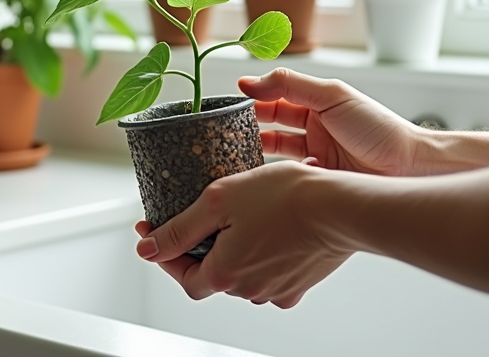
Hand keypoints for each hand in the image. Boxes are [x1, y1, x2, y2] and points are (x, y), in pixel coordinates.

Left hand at [134, 160, 351, 306]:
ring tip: (240, 213)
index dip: (164, 252)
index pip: (181, 274)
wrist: (341, 207)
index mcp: (224, 274)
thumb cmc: (286, 197)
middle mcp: (249, 291)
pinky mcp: (299, 283)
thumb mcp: (219, 200)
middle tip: (202, 215)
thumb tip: (147, 249)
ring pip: (241, 272)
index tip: (153, 227)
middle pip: (211, 273)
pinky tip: (269, 226)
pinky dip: (262, 252)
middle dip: (202, 246)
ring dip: (234, 246)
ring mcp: (277, 290)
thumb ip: (180, 229)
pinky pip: (270, 271)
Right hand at [241, 68, 421, 175]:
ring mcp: (316, 156)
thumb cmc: (378, 128)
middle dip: (250, 127)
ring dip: (260, 153)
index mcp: (318, 104)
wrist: (408, 168)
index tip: (229, 103)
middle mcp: (315, 128)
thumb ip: (289, 85)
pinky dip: (280, 175)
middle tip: (226, 132)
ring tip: (239, 156)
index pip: (276, 98)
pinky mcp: (318, 182)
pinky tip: (276, 176)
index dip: (253, 99)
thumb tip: (250, 81)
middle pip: (271, 125)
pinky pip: (289, 176)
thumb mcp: (331, 96)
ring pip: (277, 153)